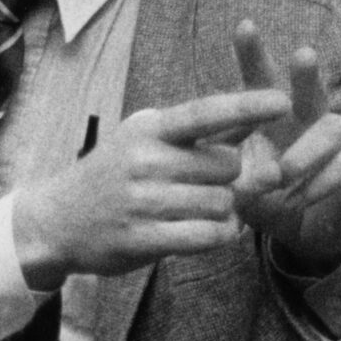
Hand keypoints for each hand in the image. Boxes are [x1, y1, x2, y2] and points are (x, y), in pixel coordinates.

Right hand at [12, 86, 289, 288]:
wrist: (56, 219)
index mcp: (149, 128)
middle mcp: (144, 160)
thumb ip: (204, 135)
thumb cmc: (118, 175)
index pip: (205, 112)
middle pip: (226, 167)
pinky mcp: (141, 238)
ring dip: (228, 212)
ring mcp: (141, 201)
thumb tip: (260, 116)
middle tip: (213, 186)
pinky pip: (207, 236)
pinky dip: (221, 235)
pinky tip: (214, 231)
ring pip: (222, 204)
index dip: (247, 107)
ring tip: (209, 211)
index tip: (284, 101)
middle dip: (232, 179)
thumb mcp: (149, 140)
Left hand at [232, 22, 340, 273]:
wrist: (307, 232)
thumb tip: (228, 172)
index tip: (245, 25)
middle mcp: (311, 119)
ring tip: (281, 173)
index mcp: (276, 116)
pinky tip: (300, 197)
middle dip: (307, 74)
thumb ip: (234, 178)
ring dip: (305, 151)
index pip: (264, 80)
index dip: (254, 54)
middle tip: (302, 55)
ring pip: (334, 128)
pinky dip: (321, 181)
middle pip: (312, 90)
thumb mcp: (242, 187)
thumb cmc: (270, 199)